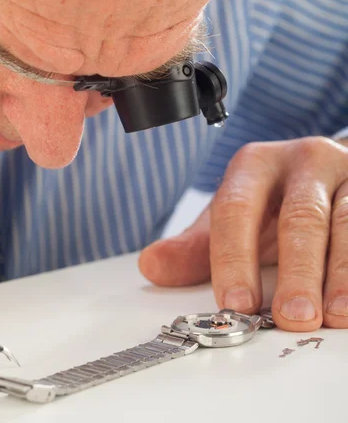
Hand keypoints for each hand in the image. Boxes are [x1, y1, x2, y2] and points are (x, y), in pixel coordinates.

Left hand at [139, 136, 347, 330]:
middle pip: (300, 215)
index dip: (234, 257)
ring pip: (347, 221)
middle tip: (292, 317)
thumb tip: (151, 266)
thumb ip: (196, 247)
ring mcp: (346, 174)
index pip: (237, 207)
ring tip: (333, 315)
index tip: (236, 303)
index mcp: (256, 165)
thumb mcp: (234, 216)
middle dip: (297, 270)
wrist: (326, 171)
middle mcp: (303, 161)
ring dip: (341, 273)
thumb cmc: (275, 199)